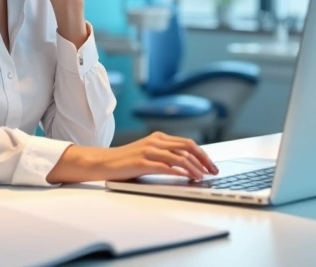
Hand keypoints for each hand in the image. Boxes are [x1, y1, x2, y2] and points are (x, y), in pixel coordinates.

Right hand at [46, 132, 219, 183]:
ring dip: (194, 167)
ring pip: (179, 156)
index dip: (202, 154)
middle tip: (213, 171)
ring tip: (202, 177)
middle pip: (187, 147)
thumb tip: (188, 166)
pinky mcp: (142, 161)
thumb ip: (165, 156)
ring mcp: (148, 150)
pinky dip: (180, 172)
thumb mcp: (148, 154)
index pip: (187, 143)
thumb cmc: (125, 162)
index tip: (211, 165)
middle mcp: (155, 141)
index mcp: (158, 137)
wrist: (102, 163)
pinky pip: (166, 166)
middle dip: (203, 159)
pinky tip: (187, 177)